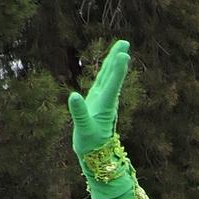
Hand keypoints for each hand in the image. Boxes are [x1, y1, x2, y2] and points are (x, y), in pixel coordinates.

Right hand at [67, 39, 129, 156]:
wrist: (96, 156)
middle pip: (113, 76)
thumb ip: (80, 113)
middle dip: (118, 59)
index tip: (124, 54)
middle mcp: (106, 100)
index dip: (118, 69)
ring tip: (121, 49)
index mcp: (104, 105)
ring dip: (114, 62)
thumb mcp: (84, 130)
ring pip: (109, 78)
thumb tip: (73, 96)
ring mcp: (102, 101)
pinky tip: (109, 67)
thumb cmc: (90, 144)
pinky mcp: (97, 103)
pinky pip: (104, 83)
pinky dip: (107, 73)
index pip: (112, 84)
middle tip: (125, 42)